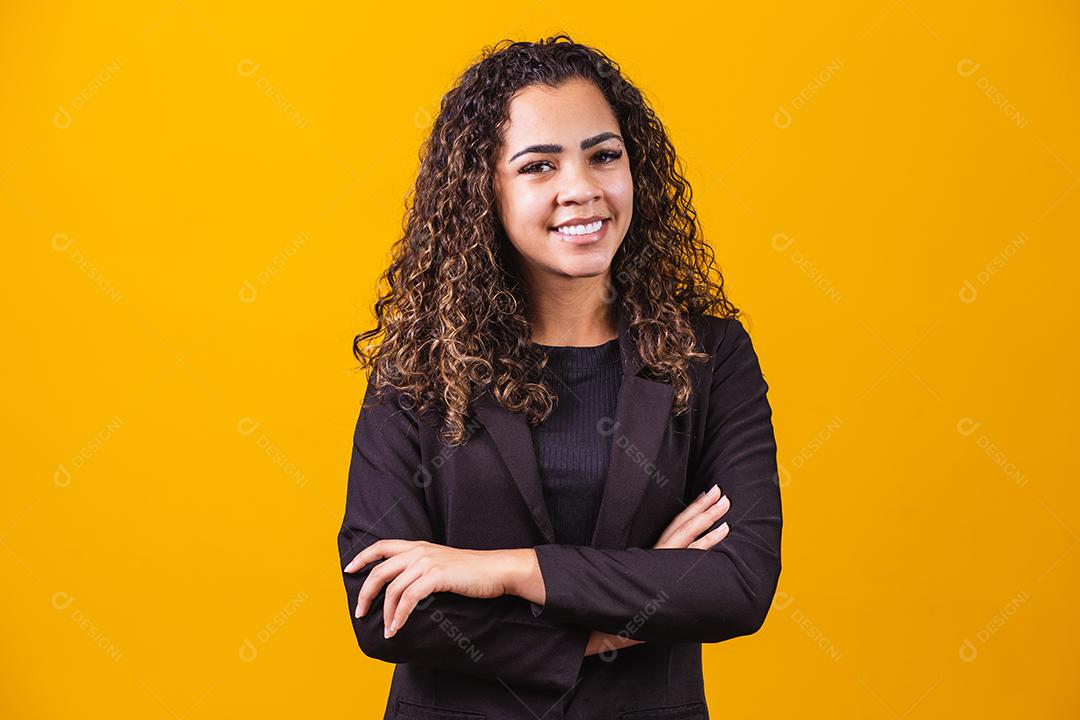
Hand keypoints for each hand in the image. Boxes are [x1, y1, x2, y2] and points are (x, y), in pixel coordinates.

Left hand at [343, 540, 512, 637]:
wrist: (495, 570)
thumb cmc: (471, 571)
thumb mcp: (440, 564)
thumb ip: (421, 569)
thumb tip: (403, 588)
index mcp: (417, 546)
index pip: (381, 546)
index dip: (362, 557)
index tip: (349, 570)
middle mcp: (418, 551)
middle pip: (380, 571)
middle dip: (366, 594)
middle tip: (360, 613)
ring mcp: (427, 562)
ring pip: (393, 589)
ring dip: (386, 613)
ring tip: (387, 629)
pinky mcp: (436, 576)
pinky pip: (408, 598)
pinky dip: (399, 616)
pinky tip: (397, 627)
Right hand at [584, 484, 731, 655]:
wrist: (611, 619)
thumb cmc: (628, 605)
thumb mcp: (644, 583)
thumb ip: (656, 574)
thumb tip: (669, 570)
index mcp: (654, 554)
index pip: (674, 526)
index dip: (690, 511)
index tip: (704, 496)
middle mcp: (659, 554)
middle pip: (683, 524)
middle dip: (702, 507)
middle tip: (721, 492)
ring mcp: (665, 561)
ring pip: (689, 533)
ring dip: (709, 516)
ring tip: (725, 504)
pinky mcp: (670, 571)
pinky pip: (693, 553)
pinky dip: (709, 540)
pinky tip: (723, 530)